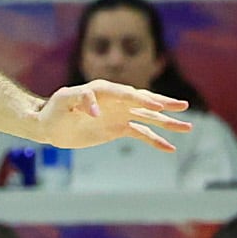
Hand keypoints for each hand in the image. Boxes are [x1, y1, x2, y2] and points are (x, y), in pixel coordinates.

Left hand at [34, 80, 190, 153]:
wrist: (50, 126)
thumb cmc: (54, 109)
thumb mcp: (63, 101)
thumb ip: (80, 100)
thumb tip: (97, 112)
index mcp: (103, 89)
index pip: (127, 93)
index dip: (141, 99)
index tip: (156, 107)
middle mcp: (116, 100)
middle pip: (144, 101)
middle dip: (164, 104)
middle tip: (183, 106)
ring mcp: (120, 114)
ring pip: (148, 117)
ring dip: (167, 123)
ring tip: (187, 127)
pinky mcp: (119, 128)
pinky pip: (141, 133)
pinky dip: (155, 140)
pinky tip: (170, 147)